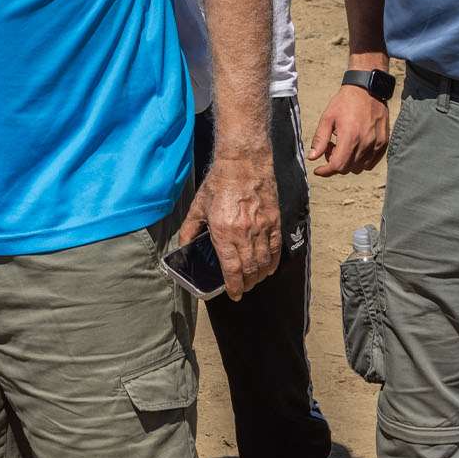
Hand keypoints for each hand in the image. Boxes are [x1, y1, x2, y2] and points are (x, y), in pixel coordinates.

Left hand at [174, 148, 279, 299]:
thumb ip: (189, 229)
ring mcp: (262, 227)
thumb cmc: (219, 183)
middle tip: (242, 289)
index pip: (232, 269)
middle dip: (246, 284)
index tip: (233, 294)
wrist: (243, 163)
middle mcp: (244, 233)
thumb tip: (182, 246)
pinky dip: (272, 262)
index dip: (234, 286)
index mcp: (223, 232)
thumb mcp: (198, 207)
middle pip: (249, 269)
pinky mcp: (274, 221)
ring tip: (253, 281)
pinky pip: (275, 248)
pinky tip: (268, 267)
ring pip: (264, 262)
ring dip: (259, 276)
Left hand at [307, 83, 389, 176]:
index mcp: (350, 137)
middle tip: (330, 148)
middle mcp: (366, 143)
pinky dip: (361, 160)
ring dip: (348, 162)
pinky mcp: (384, 143)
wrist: (368, 89)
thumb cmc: (345, 102)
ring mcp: (377, 144)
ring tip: (342, 146)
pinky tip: (355, 147)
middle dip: (335, 163)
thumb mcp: (327, 117)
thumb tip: (312, 157)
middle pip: (348, 168)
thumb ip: (320, 139)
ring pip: (360, 167)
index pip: (338, 166)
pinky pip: (371, 162)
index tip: (318, 170)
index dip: (326, 171)